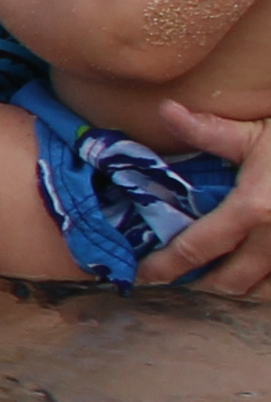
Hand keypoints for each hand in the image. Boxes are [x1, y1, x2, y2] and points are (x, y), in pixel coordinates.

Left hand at [137, 103, 270, 294]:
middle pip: (230, 281)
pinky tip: (255, 271)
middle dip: (201, 283)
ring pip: (261, 290)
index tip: (143, 276)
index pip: (197, 248)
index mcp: (255, 209)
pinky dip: (266, 284)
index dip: (165, 267)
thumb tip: (166, 111)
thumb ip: (212, 131)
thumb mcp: (261, 134)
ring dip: (237, 287)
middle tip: (179, 276)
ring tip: (216, 274)